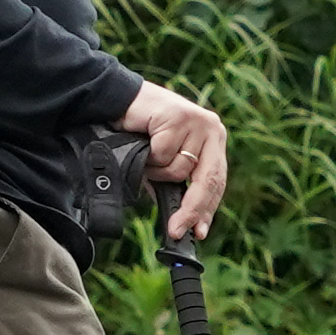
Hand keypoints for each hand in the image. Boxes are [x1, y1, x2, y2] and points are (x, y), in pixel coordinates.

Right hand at [122, 80, 226, 240]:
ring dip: (157, 171)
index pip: (216, 182)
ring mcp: (198, 122)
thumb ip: (175, 186)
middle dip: (191, 209)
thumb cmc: (142, 133)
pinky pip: (163, 154)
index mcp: (213, 142)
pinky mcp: (180, 117)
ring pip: (180, 170)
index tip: (199, 233)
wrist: (119, 101)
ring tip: (147, 153)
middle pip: (208, 180)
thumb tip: (184, 221)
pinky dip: (149, 155)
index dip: (207, 210)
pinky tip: (145, 139)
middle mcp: (212, 130)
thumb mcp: (163, 164)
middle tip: (177, 230)